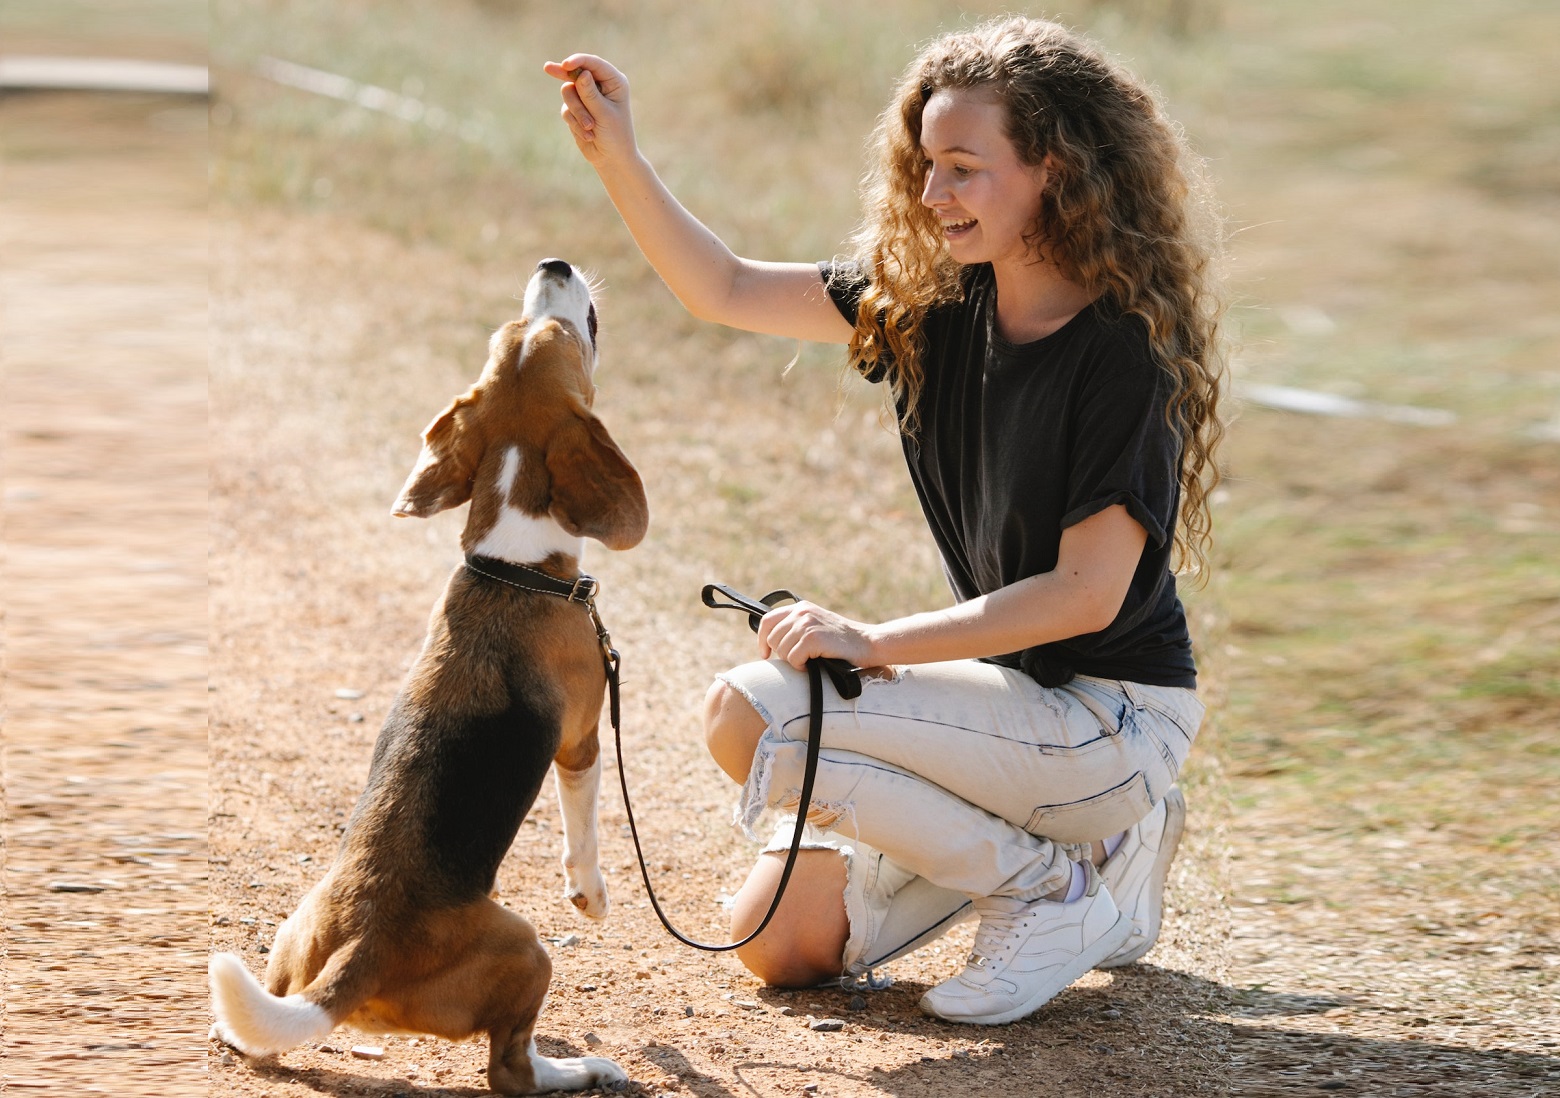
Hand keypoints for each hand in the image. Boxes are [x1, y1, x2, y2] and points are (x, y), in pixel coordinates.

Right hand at [542, 54, 636, 167]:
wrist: (611, 159)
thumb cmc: (615, 136)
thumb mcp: (604, 114)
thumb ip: (590, 94)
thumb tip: (582, 74)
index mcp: (614, 81)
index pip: (594, 64)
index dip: (578, 61)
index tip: (565, 65)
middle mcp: (599, 85)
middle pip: (575, 74)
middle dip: (565, 75)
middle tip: (547, 68)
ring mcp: (586, 97)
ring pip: (568, 92)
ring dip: (576, 111)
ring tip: (590, 127)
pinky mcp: (576, 109)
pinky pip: (566, 109)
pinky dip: (574, 122)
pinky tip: (588, 135)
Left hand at [756, 600, 878, 671]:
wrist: (868, 643)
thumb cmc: (842, 642)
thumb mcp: (817, 626)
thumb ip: (797, 627)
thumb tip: (770, 643)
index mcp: (801, 607)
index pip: (767, 620)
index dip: (762, 639)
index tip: (765, 654)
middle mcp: (801, 612)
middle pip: (773, 639)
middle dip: (782, 654)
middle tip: (800, 660)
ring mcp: (806, 624)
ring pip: (781, 650)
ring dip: (794, 660)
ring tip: (810, 660)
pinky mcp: (812, 638)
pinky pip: (792, 659)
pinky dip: (801, 666)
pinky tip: (814, 664)